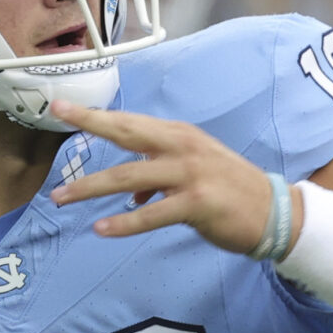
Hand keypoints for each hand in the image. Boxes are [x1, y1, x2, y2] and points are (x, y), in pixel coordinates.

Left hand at [46, 101, 281, 254]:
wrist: (274, 212)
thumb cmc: (229, 191)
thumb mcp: (191, 173)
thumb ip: (157, 176)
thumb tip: (130, 192)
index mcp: (179, 135)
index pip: (130, 121)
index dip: (95, 114)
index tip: (62, 104)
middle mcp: (182, 147)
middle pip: (126, 133)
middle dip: (89, 123)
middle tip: (57, 114)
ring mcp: (190, 174)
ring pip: (129, 177)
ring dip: (91, 188)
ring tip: (60, 198)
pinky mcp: (197, 203)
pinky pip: (153, 214)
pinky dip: (125, 222)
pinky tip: (102, 228)